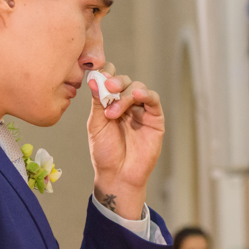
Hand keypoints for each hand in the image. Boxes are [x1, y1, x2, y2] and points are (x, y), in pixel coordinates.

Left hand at [87, 63, 164, 219]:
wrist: (118, 175)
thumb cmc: (105, 152)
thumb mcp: (96, 125)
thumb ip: (97, 102)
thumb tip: (93, 78)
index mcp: (109, 102)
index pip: (109, 79)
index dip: (105, 73)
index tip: (97, 75)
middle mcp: (126, 103)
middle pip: (123, 81)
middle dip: (115, 82)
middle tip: (107, 88)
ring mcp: (141, 110)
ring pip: (137, 88)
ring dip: (125, 94)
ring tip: (114, 111)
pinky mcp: (155, 118)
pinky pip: (153, 100)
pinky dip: (146, 95)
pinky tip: (138, 96)